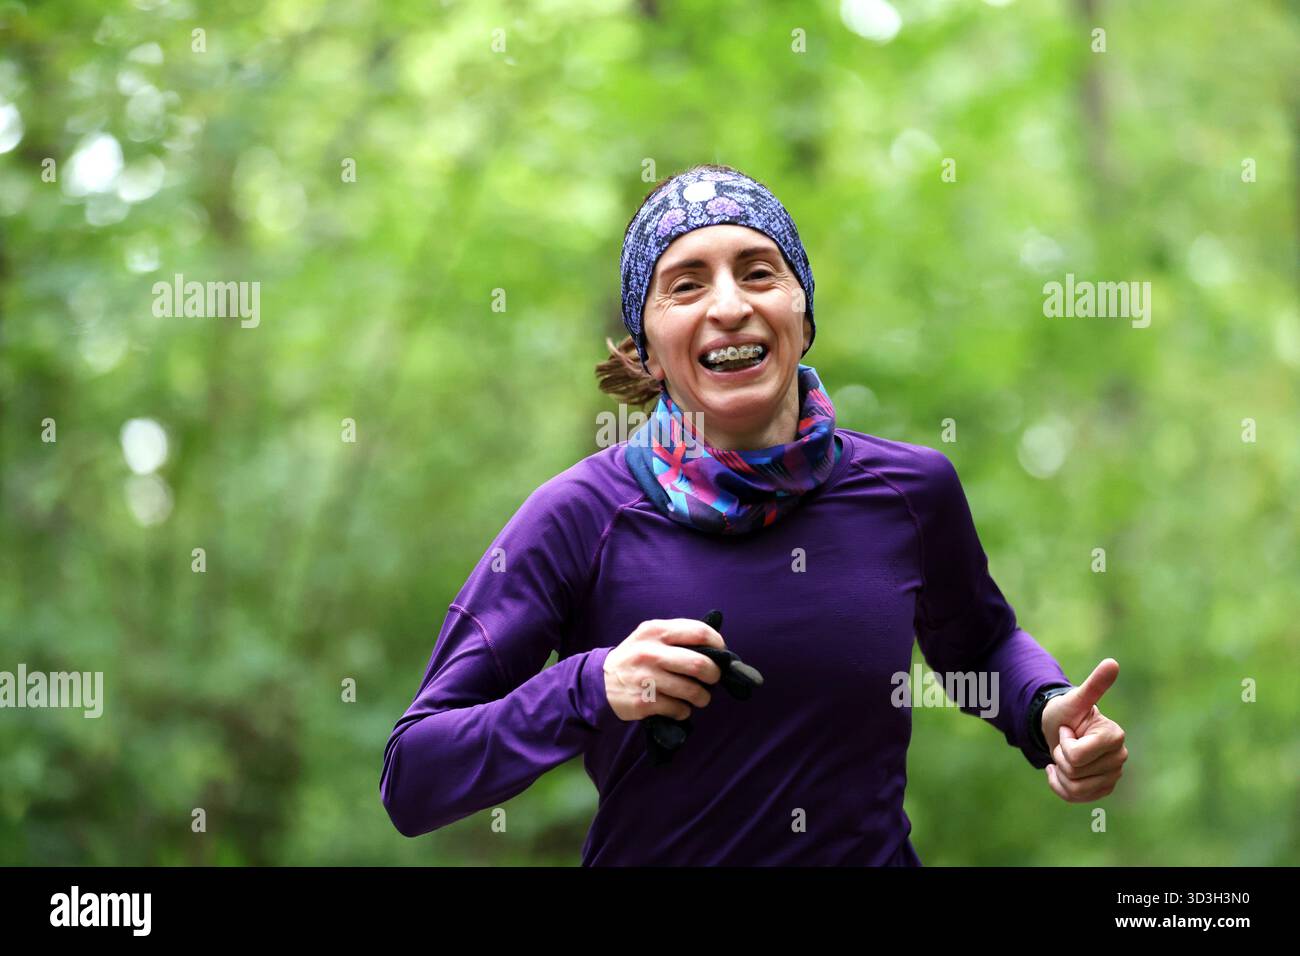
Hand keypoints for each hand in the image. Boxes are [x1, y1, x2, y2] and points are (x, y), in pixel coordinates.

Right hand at [603, 619, 725, 721]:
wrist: (600, 682)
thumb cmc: (636, 657)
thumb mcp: (650, 636)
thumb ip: (678, 636)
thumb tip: (717, 648)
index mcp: (655, 631)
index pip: (699, 632)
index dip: (718, 644)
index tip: (721, 654)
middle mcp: (650, 652)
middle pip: (700, 665)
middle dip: (714, 675)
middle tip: (712, 679)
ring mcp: (646, 678)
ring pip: (692, 691)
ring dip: (702, 697)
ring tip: (698, 697)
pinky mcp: (643, 702)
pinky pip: (679, 709)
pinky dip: (684, 711)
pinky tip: (677, 707)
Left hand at [1040, 658, 1127, 801]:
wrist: (1060, 729)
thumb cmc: (1066, 712)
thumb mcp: (1075, 699)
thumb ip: (1094, 685)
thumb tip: (1112, 663)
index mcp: (1115, 736)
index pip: (1076, 755)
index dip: (1064, 742)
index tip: (1068, 729)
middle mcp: (1120, 758)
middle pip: (1074, 772)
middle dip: (1060, 757)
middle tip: (1065, 742)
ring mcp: (1113, 776)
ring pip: (1075, 789)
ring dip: (1059, 773)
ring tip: (1063, 757)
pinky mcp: (1103, 789)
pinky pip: (1075, 798)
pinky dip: (1060, 787)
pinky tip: (1059, 773)